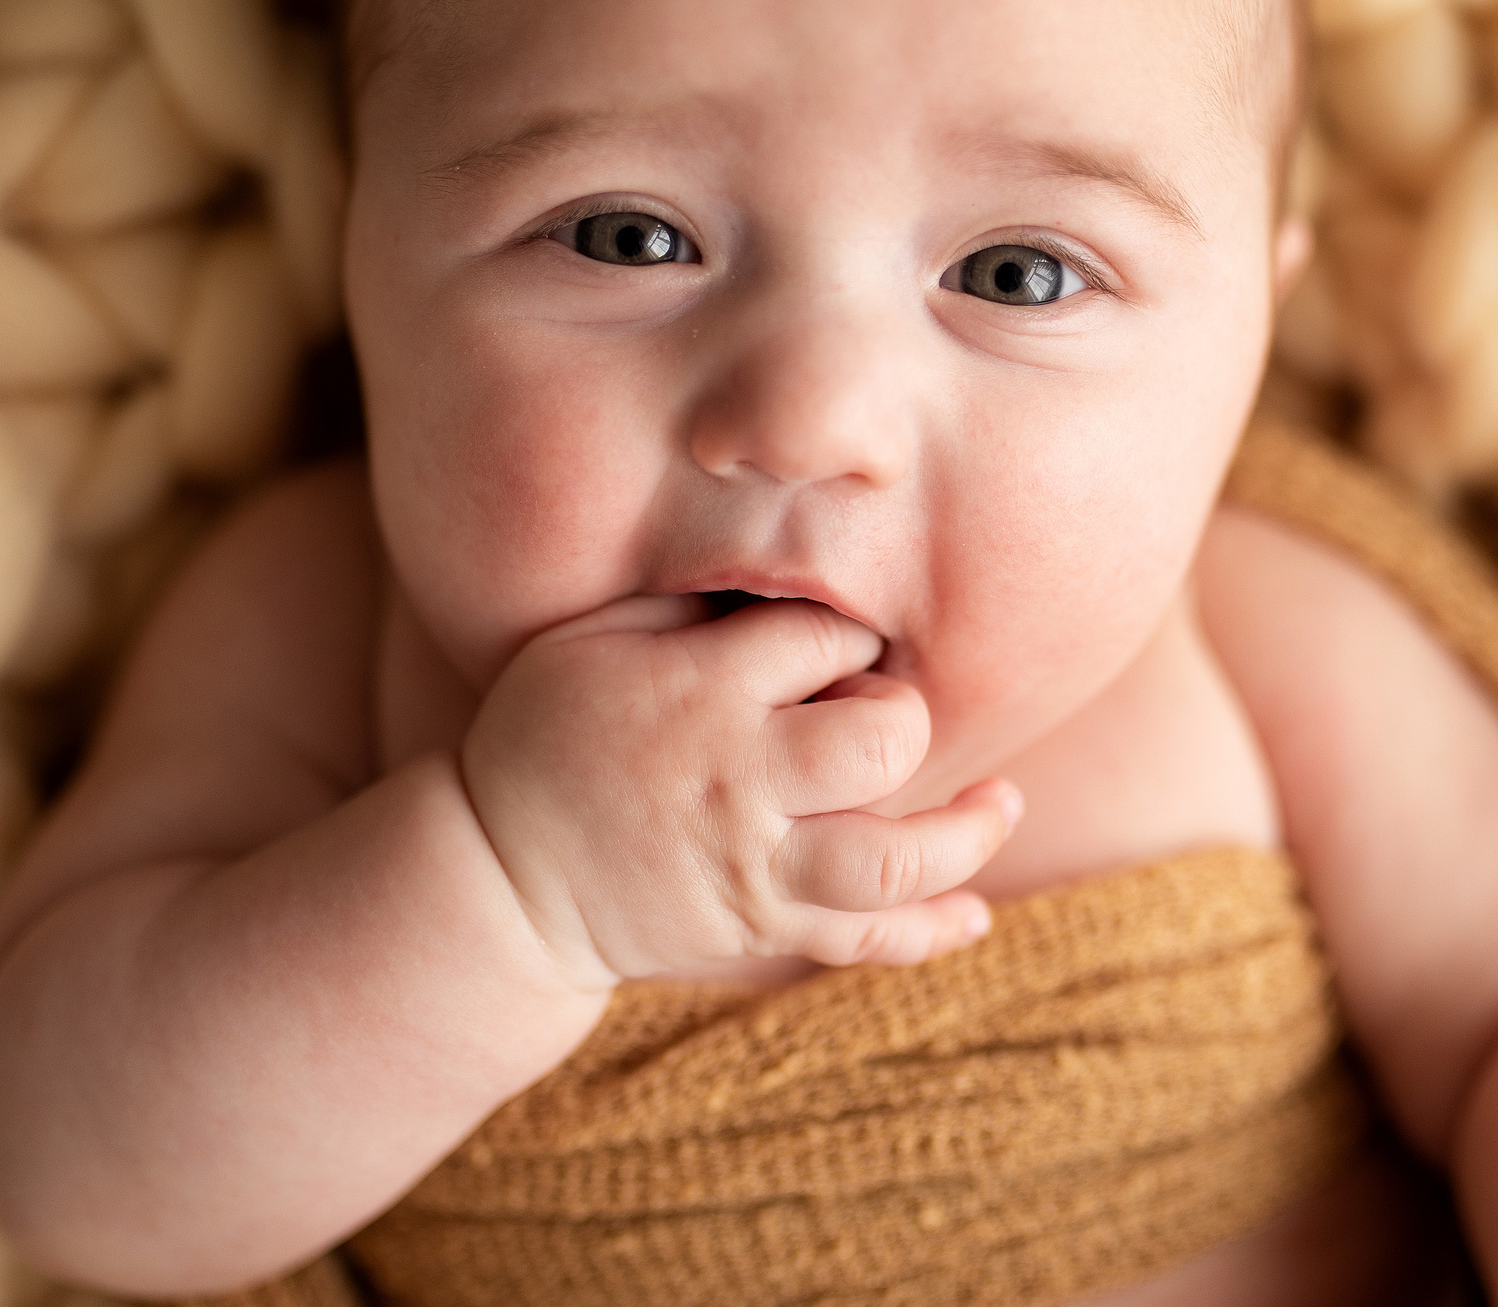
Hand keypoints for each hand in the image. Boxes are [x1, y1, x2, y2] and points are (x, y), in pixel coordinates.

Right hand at [458, 594, 1021, 991]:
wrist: (499, 878)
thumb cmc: (546, 735)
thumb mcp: (587, 638)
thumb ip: (684, 600)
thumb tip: (773, 556)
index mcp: (701, 691)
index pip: (828, 640)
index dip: (852, 636)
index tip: (838, 646)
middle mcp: (740, 780)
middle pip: (880, 744)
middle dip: (902, 721)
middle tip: (884, 719)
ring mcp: (754, 865)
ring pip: (893, 859)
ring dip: (964, 834)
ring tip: (999, 805)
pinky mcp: (759, 930)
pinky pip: (863, 940)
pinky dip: (930, 930)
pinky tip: (975, 911)